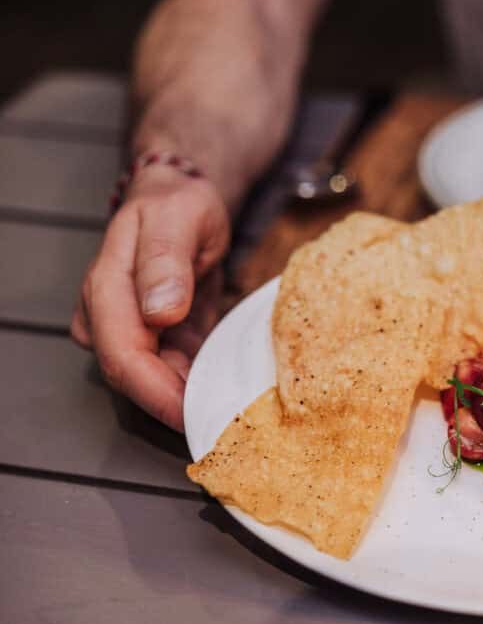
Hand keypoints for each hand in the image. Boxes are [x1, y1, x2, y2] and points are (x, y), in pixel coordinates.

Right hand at [71, 165, 231, 430]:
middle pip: (135, 378)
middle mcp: (111, 317)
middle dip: (175, 404)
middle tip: (225, 422)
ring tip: (233, 411)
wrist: (182, 201)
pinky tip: (229, 391)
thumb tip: (158, 311)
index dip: (155, 392)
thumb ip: (165, 263)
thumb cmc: (178, 206)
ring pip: (155, 380)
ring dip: (191, 397)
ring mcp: (132, 331)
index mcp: (108, 289)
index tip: (191, 413)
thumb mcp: (177, 220)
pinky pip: (175, 371)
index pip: (123, 355)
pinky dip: (200, 383)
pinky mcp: (156, 340)